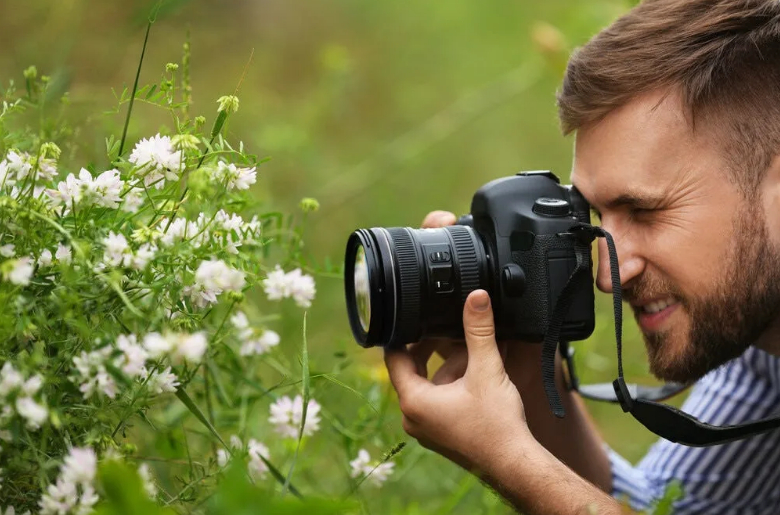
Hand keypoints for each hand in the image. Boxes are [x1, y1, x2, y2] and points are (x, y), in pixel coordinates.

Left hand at [384, 290, 532, 473]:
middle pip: (411, 369)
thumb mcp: (486, 369)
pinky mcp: (441, 434)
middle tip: (444, 326)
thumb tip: (476, 297)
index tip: (415, 317)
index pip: (394, 357)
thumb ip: (479, 330)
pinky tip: (476, 373)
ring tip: (471, 349)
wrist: (515, 465)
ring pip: (428, 384)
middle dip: (430, 346)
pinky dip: (452, 384)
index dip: (403, 334)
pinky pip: (438, 400)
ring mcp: (426, 428)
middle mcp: (412, 417)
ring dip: (447, 365)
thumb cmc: (497, 424)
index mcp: (413, 401)